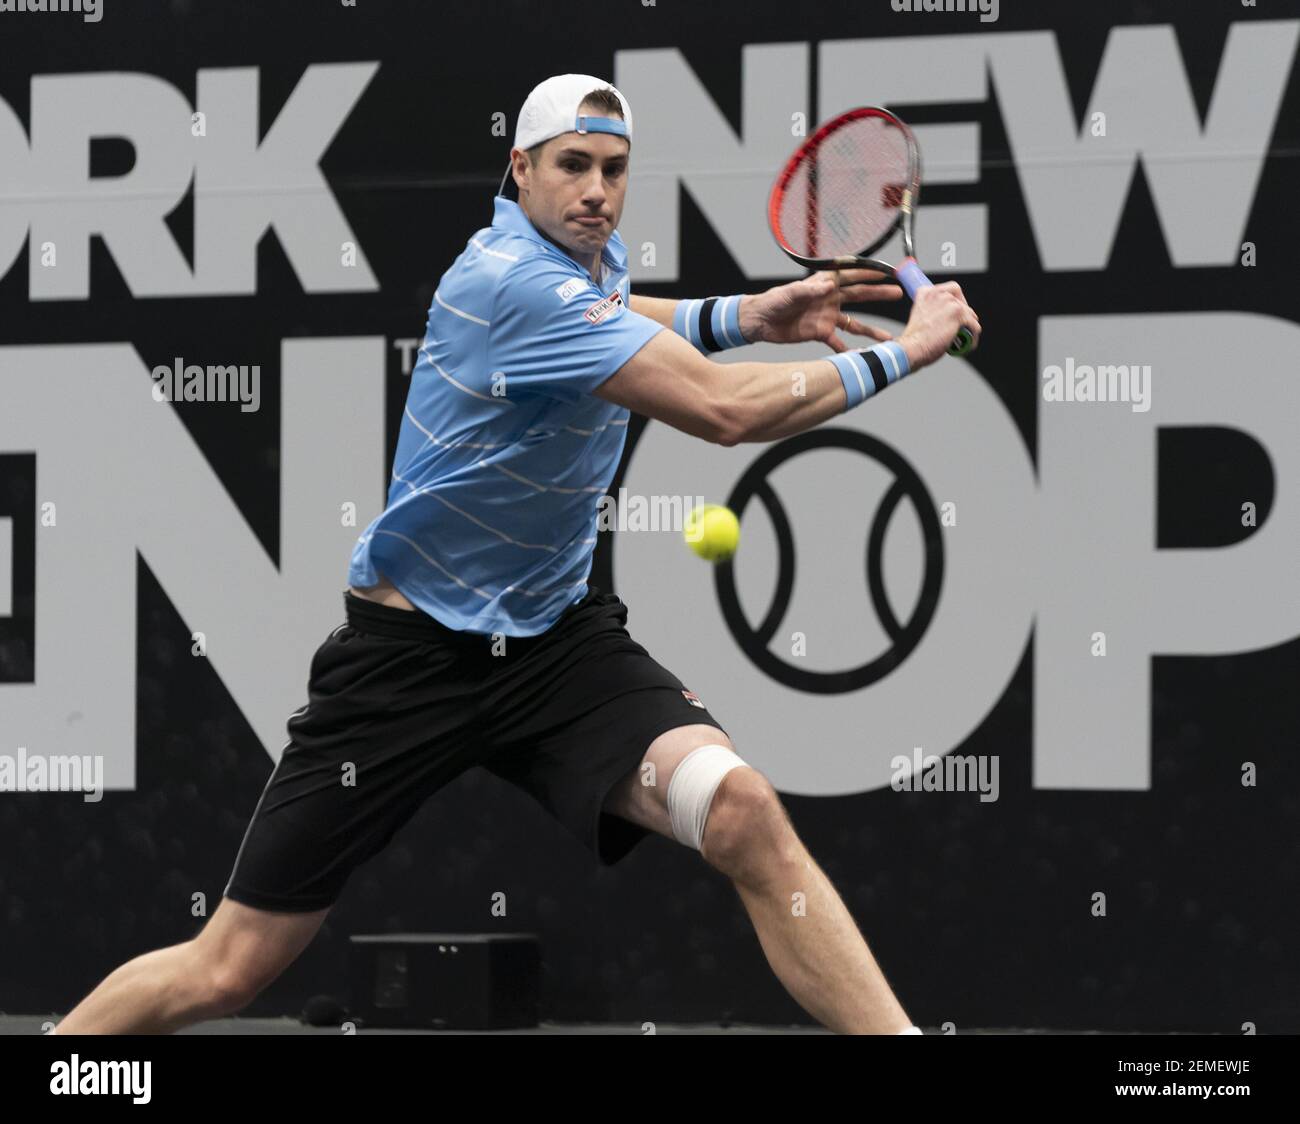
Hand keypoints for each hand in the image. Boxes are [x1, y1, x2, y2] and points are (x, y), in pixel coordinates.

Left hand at [739, 268, 903, 349]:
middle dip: (879, 295)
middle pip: (860, 295)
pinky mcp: (821, 333)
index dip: (868, 273)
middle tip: (898, 293)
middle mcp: (830, 298)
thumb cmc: (772, 301)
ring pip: (855, 324)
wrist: (759, 321)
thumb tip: (828, 286)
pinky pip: (839, 342)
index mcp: (824, 283)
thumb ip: (809, 291)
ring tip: (888, 338)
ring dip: (871, 330)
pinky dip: (849, 350)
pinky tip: (862, 357)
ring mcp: (827, 316)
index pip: (850, 275)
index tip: (887, 273)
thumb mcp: (789, 293)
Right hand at [896, 281, 980, 368]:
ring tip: (965, 338)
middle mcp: (938, 293)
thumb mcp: (919, 317)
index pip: (950, 289)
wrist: (911, 348)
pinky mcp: (958, 313)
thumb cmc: (913, 340)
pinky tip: (968, 345)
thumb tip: (944, 316)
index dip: (956, 301)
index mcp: (926, 292)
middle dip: (964, 314)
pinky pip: (974, 326)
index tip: (955, 311)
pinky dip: (973, 337)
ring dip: (969, 326)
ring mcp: (949, 302)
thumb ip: (932, 310)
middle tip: (963, 327)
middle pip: (961, 300)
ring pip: (970, 314)